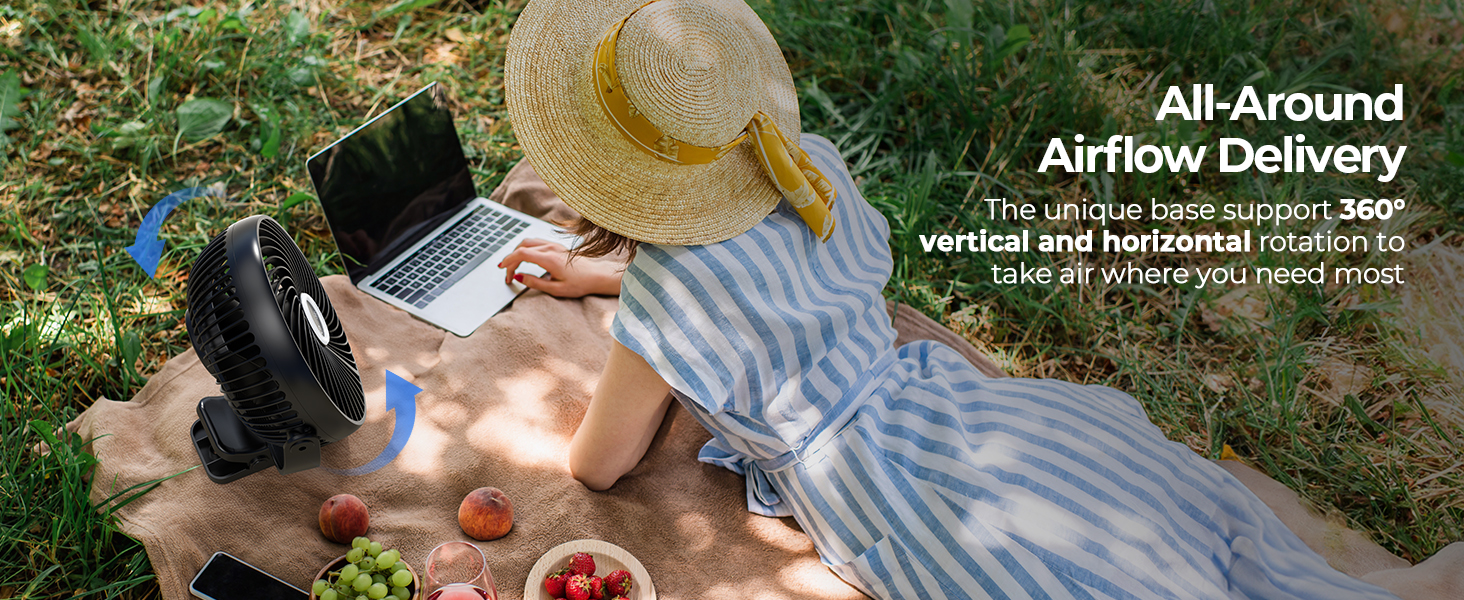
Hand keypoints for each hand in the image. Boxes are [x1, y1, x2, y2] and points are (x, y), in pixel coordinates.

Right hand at [499, 238, 623, 297]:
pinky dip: (525, 249)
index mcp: (549, 259)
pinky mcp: (556, 246)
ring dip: (517, 252)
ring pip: (528, 242)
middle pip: (522, 246)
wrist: (597, 275)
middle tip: (508, 274)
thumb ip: (536, 283)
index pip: (521, 253)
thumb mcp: (556, 289)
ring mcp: (554, 245)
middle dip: (511, 259)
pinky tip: (525, 259)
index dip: (508, 261)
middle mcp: (550, 248)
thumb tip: (519, 277)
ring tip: (513, 266)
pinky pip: (536, 243)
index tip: (503, 270)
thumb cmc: (580, 284)